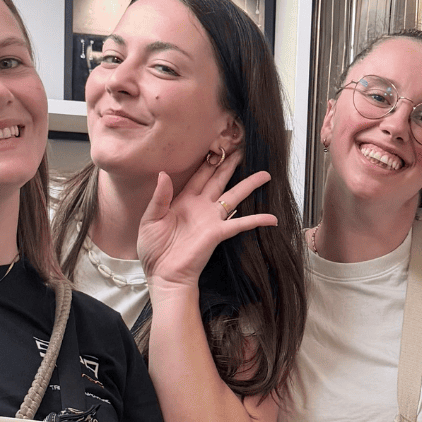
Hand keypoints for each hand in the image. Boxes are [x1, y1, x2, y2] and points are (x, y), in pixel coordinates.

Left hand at [137, 153, 276, 290]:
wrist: (163, 274)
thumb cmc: (153, 250)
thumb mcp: (150, 219)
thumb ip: (159, 197)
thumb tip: (164, 174)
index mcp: (183, 200)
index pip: (199, 175)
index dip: (209, 161)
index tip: (219, 147)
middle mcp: (200, 206)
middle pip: (219, 180)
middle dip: (231, 165)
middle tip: (242, 150)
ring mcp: (211, 219)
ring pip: (234, 196)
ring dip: (249, 185)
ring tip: (265, 174)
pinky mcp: (218, 233)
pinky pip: (241, 224)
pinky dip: (257, 221)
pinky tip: (272, 218)